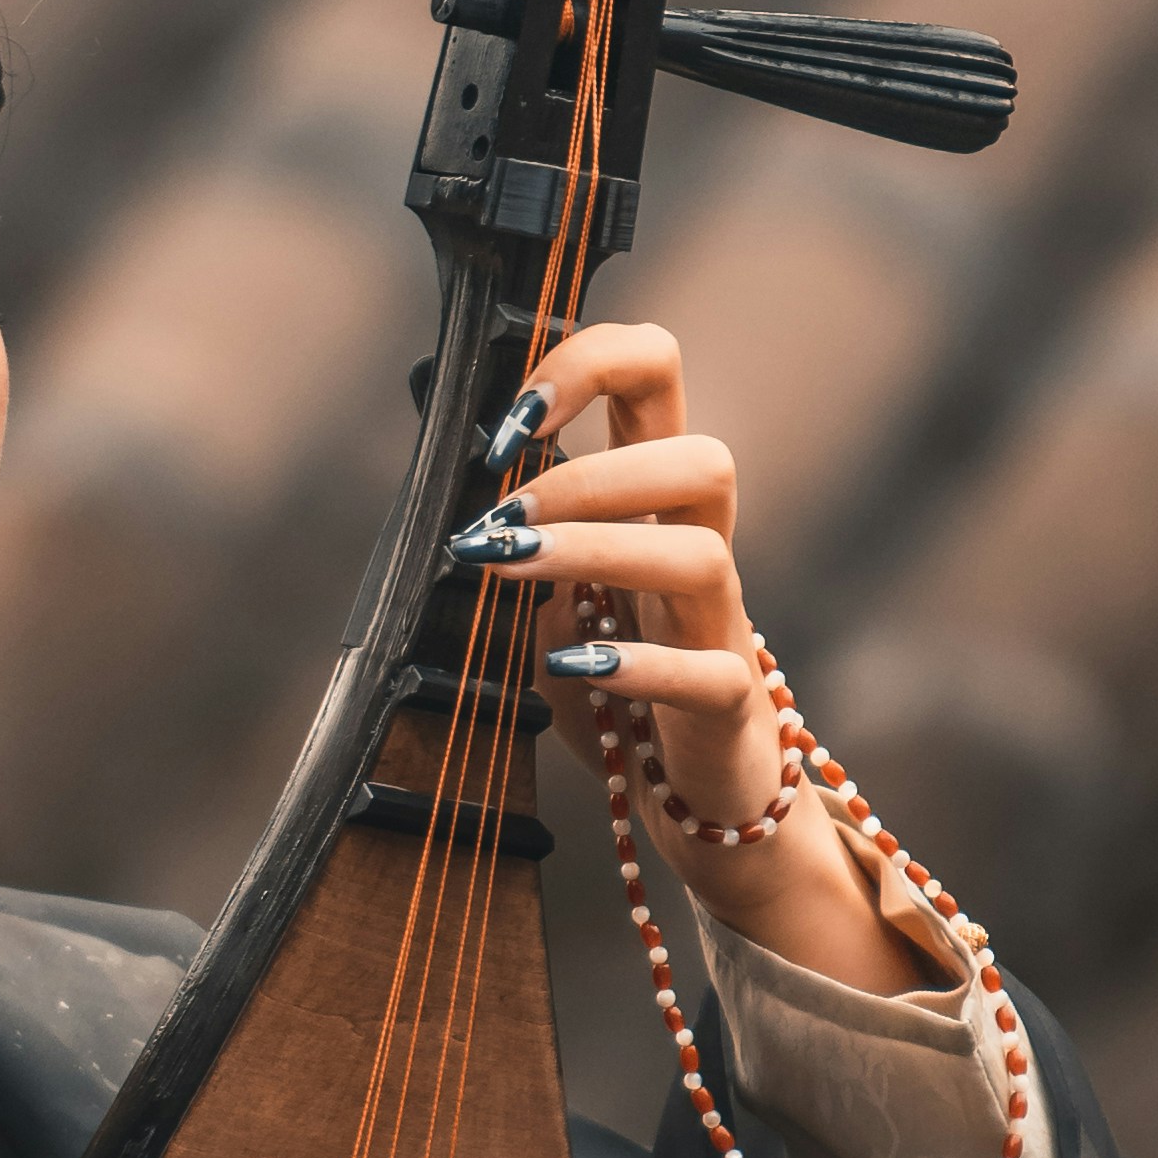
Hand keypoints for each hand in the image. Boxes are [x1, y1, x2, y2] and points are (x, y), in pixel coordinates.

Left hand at [472, 308, 942, 999]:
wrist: (686, 794)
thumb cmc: (610, 677)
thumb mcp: (543, 584)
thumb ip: (511, 516)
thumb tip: (427, 415)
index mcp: (655, 495)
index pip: (654, 374)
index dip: (589, 363)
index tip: (506, 423)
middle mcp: (701, 544)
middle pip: (705, 457)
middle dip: (593, 474)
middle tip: (497, 521)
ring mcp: (722, 624)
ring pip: (701, 555)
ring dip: (595, 550)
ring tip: (506, 570)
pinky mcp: (730, 705)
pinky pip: (706, 672)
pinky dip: (634, 664)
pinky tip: (567, 666)